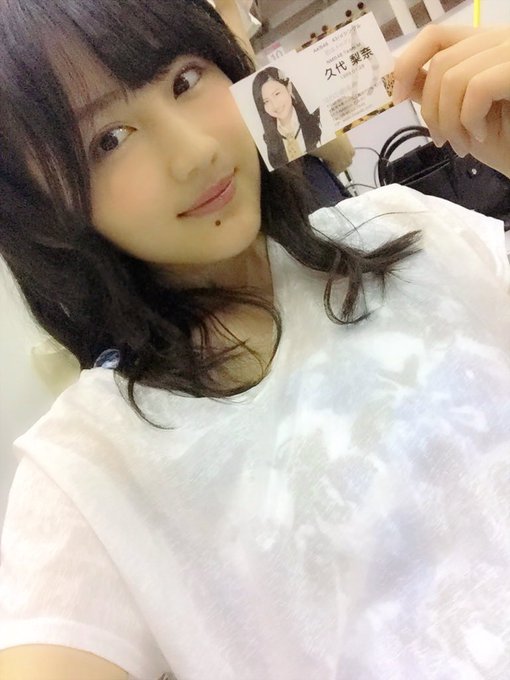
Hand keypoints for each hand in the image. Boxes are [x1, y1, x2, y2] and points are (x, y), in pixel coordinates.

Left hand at [393, 25, 509, 177]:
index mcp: (480, 46)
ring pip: (454, 78)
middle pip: (440, 63)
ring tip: (462, 145)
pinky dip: (469, 119)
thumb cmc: (500, 138)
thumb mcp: (456, 113)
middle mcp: (497, 40)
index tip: (398, 98)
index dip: (408, 64)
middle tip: (442, 141)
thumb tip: (400, 80)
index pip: (434, 36)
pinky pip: (478, 88)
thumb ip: (433, 90)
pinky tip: (480, 135)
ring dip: (450, 123)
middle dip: (432, 111)